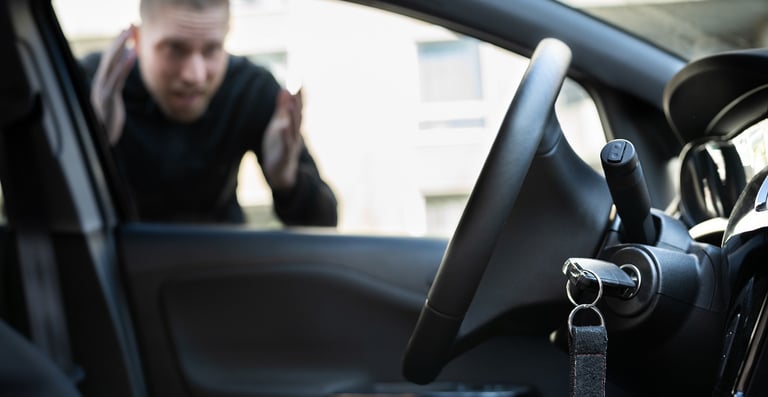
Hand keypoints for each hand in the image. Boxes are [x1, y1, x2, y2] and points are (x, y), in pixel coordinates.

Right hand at [91, 26, 136, 144]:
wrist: (102, 141)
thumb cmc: (108, 122)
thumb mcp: (112, 102)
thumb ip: (114, 87)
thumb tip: (118, 76)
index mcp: (101, 84)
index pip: (110, 60)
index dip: (117, 45)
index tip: (126, 32)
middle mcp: (99, 84)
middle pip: (109, 57)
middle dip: (119, 41)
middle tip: (129, 26)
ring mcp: (102, 91)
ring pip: (111, 64)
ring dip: (121, 48)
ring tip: (131, 35)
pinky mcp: (108, 99)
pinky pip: (116, 79)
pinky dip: (123, 66)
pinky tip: (132, 55)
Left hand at [262, 88, 303, 189]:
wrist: (279, 170)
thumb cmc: (279, 145)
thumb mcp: (279, 124)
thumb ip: (282, 108)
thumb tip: (285, 89)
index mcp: (292, 125)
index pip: (298, 107)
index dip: (299, 94)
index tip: (300, 79)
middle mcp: (294, 133)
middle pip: (298, 116)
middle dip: (298, 102)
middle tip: (297, 88)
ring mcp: (291, 143)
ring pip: (294, 128)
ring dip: (294, 117)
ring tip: (292, 104)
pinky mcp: (284, 154)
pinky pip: (286, 144)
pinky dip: (286, 135)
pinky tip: (283, 127)